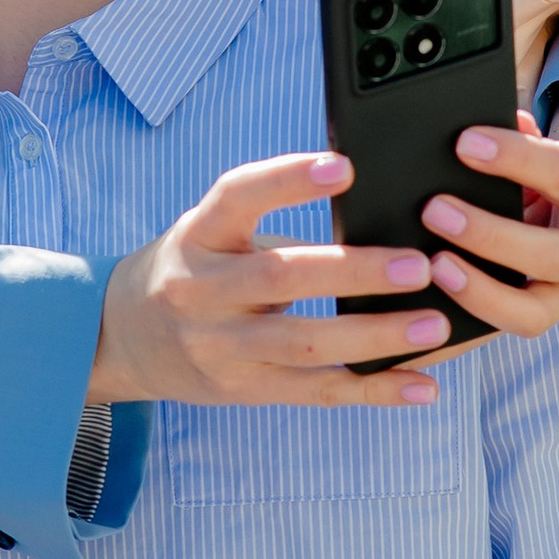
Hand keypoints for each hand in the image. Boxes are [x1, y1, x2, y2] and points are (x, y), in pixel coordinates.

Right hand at [91, 155, 454, 411]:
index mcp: (198, 235)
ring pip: (303, 344)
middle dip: (354, 271)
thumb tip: (375, 203)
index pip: (236, 197)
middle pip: (280, 278)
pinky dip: (373, 389)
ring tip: (434, 325)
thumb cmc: (196, 266)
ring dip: (374, 337)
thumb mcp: (214, 231)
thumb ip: (274, 218)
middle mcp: (201, 290)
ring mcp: (220, 347)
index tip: (345, 167)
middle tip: (419, 265)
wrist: (125, 337)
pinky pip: (315, 391)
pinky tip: (422, 385)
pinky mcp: (244, 389)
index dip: (288, 180)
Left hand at [406, 96, 558, 342]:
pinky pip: (507, 329)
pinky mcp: (548, 318)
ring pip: (531, 311)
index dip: (515, 158)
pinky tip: (431, 307)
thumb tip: (478, 129)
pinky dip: (468, 320)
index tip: (465, 144)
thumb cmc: (555, 173)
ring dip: (477, 289)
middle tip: (435, 210)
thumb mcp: (548, 146)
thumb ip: (520, 137)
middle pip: (550, 254)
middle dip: (488, 234)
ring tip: (433, 265)